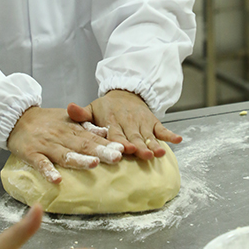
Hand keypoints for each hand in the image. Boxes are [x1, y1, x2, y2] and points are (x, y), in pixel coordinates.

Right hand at [7, 107, 123, 182]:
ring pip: (64, 154)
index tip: (122, 149)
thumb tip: (106, 132)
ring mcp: (46, 146)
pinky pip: (40, 164)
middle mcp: (61, 137)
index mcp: (72, 129)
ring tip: (93, 164)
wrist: (17, 117)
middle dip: (100, 152)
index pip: (93, 137)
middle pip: (83, 145)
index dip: (107, 144)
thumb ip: (86, 126)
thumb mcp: (68, 119)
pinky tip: (57, 180)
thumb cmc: (46, 121)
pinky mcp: (31, 153)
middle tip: (116, 158)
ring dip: (79, 160)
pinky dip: (48, 171)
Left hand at [67, 90, 181, 159]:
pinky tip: (178, 140)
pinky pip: (162, 129)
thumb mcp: (93, 108)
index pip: (116, 133)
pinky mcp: (153, 122)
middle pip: (134, 137)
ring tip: (158, 152)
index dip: (121, 141)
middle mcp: (128, 122)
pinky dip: (170, 135)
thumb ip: (82, 113)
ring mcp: (142, 123)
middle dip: (139, 146)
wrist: (126, 93)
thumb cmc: (106, 107)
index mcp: (112, 121)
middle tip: (144, 155)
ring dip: (154, 144)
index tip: (124, 149)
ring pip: (148, 136)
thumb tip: (69, 108)